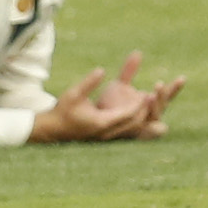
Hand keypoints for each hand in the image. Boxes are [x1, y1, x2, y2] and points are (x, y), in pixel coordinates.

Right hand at [30, 52, 185, 142]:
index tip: (148, 93)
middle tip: (153, 97)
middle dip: (144, 111)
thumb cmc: (62, 110)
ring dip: (140, 117)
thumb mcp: (73, 93)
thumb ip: (89, 82)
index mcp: (101, 122)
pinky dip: (132, 121)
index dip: (139, 105)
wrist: (53, 130)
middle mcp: (106, 132)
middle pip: (133, 123)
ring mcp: (106, 136)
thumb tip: (101, 70)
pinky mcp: (105, 136)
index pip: (127, 115)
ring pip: (130, 129)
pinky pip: (124, 129)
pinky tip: (136, 110)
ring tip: (148, 102)